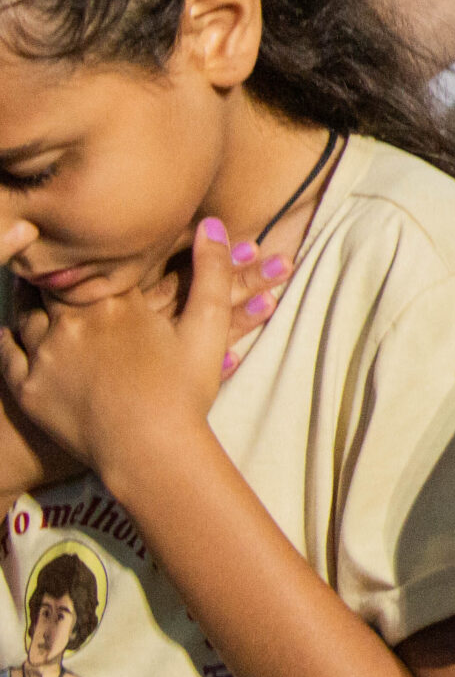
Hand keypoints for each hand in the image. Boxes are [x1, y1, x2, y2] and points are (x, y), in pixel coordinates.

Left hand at [3, 219, 240, 482]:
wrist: (151, 452)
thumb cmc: (184, 392)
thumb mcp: (208, 327)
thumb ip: (211, 272)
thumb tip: (211, 223)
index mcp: (117, 303)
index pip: (93, 264)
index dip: (86, 251)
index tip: (80, 239)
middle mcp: (74, 322)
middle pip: (52, 284)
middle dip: (52, 271)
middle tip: (48, 257)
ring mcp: (46, 355)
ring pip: (25, 313)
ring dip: (27, 297)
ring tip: (29, 287)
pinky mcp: (28, 388)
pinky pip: (7, 354)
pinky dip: (6, 339)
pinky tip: (7, 333)